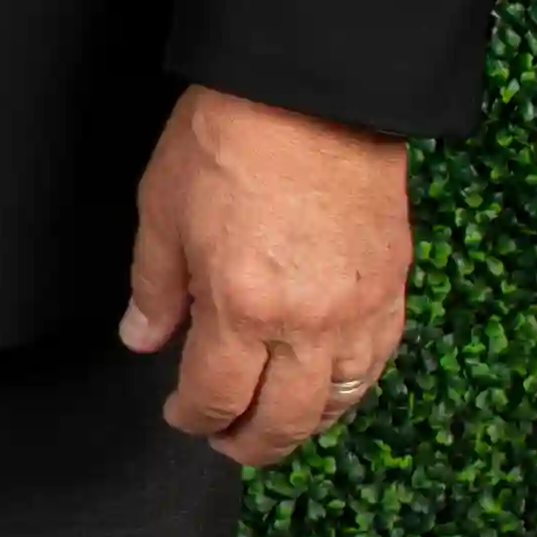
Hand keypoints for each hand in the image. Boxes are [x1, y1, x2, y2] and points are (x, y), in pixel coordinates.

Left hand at [122, 84, 410, 467]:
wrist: (312, 93)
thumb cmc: (229, 141)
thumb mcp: (162, 211)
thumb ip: (153, 288)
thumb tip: (142, 338)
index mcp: (240, 309)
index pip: (215, 397)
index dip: (193, 417)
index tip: (179, 414)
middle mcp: (306, 326)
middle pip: (282, 420)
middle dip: (249, 443)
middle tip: (227, 441)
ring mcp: (357, 312)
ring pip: (338, 403)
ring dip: (303, 425)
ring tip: (274, 421)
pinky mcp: (393, 290)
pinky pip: (377, 365)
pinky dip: (351, 388)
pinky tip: (328, 386)